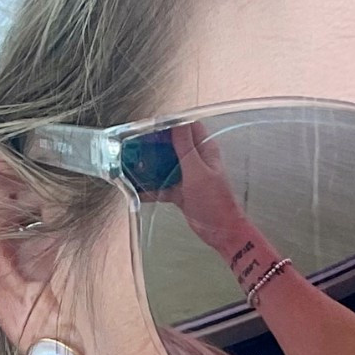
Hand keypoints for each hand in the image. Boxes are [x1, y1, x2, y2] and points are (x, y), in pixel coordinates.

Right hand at [150, 122, 251, 257]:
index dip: (172, 123)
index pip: (188, 127)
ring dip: (152, 164)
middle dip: (156, 144)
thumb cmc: (214, 202)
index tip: (153, 125)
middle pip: (173, 145)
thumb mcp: (197, 171)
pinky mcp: (181, 192)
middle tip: (137, 144)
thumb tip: (176, 122)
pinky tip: (138, 189)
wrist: (220, 231)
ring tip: (134, 163)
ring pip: (166, 164)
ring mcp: (188, 176)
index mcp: (205, 150)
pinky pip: (163, 185)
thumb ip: (185, 147)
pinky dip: (152, 187)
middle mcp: (196, 160)